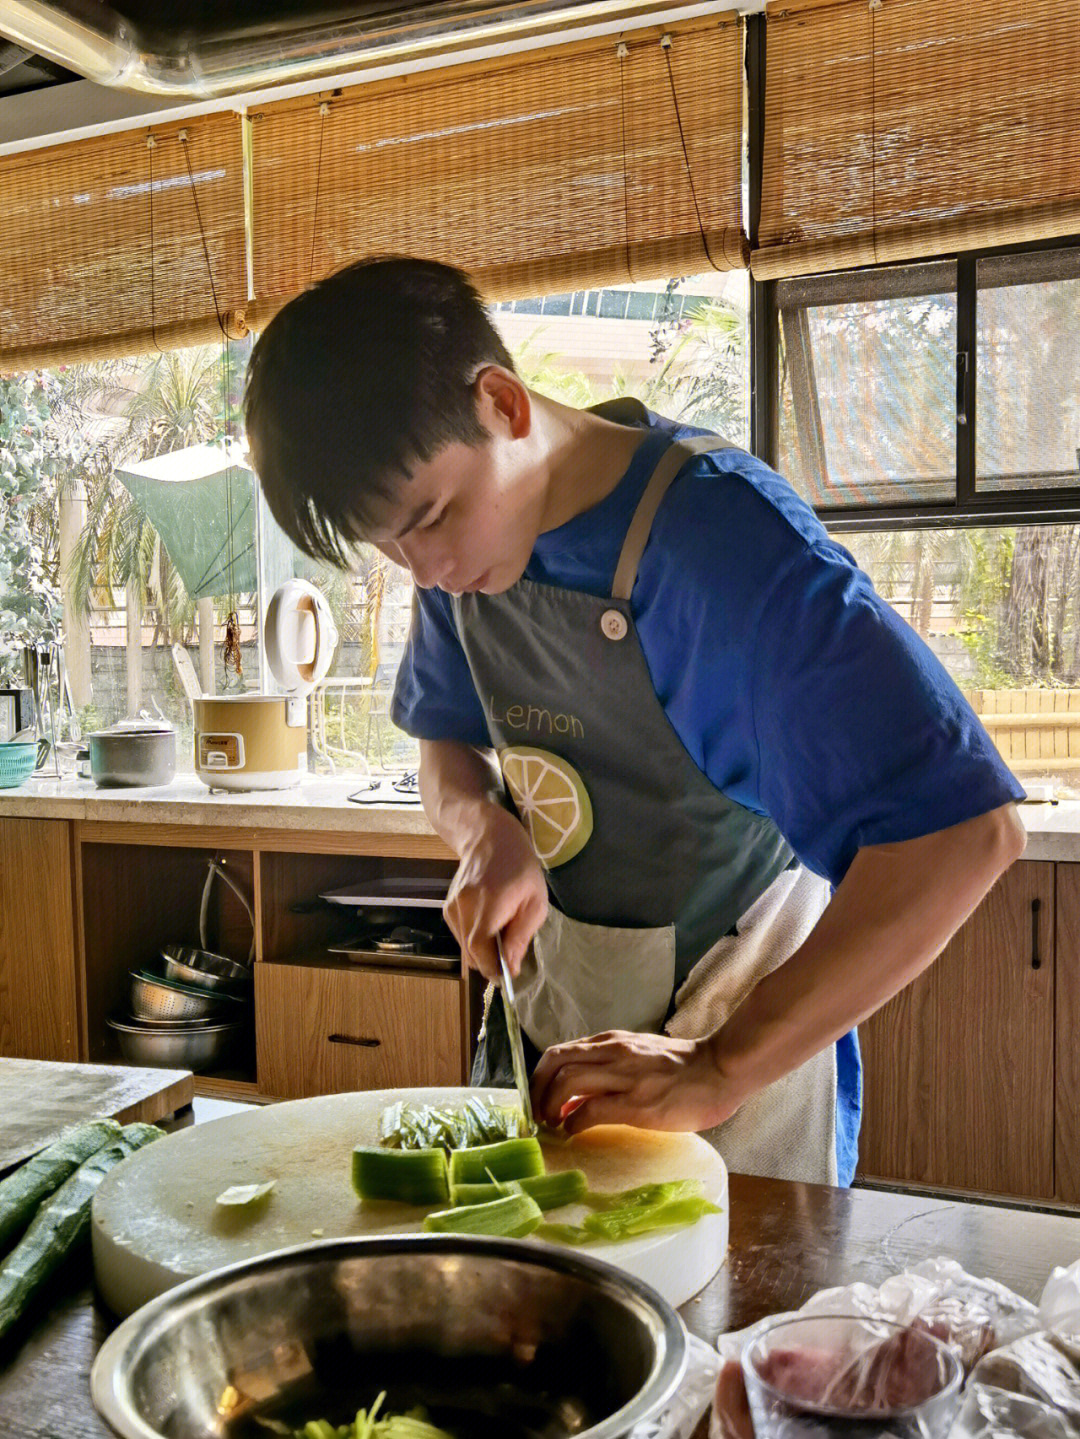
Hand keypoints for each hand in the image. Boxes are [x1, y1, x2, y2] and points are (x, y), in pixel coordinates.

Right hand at [444, 807, 547, 982]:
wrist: (489, 838)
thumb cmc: (520, 868)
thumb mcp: (535, 902)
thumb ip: (520, 936)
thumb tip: (510, 967)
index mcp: (489, 902)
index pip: (480, 948)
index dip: (493, 968)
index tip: (508, 976)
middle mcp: (463, 906)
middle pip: (471, 953)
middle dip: (491, 962)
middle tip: (510, 955)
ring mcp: (451, 907)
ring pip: (465, 948)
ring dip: (483, 950)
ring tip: (502, 930)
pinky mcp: (446, 908)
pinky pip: (461, 936)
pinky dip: (475, 939)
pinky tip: (489, 923)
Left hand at [530, 1030, 745, 1133]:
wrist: (719, 1070)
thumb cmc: (682, 1067)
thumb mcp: (638, 1055)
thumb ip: (609, 1066)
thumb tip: (578, 1094)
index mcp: (611, 1042)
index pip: (559, 1052)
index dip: (539, 1077)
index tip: (537, 1098)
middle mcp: (612, 1053)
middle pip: (554, 1062)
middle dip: (537, 1090)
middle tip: (537, 1114)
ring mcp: (623, 1077)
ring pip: (566, 1082)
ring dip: (550, 1107)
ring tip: (552, 1125)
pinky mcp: (635, 1103)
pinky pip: (590, 1111)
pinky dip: (573, 1123)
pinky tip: (574, 1132)